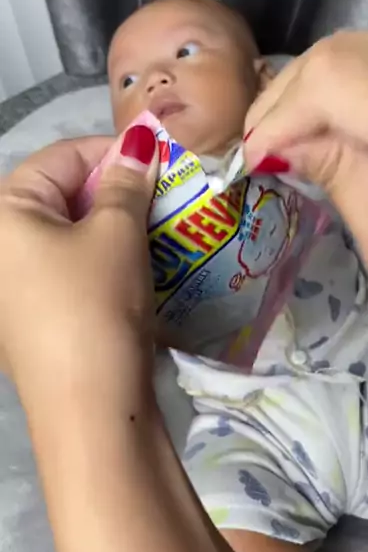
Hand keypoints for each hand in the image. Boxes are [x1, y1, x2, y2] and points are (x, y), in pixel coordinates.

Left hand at [0, 127, 157, 400]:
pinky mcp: (30, 320)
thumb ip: (127, 182)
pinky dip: (101, 265)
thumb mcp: (118, 235)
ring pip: (69, 237)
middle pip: (62, 197)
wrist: (88, 410)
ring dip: (115, 230)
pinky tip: (137, 274)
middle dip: (117, 194)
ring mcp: (10, 288)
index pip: (62, 157)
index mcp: (3, 212)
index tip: (164, 162)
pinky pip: (67, 273)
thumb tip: (140, 142)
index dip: (116, 152)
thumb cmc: (96, 306)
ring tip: (160, 235)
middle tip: (167, 200)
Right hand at [244, 31, 367, 324]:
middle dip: (288, 94)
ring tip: (288, 133)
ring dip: (313, 85)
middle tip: (263, 145)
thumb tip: (282, 143)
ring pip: (365, 46)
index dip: (280, 112)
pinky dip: (345, 84)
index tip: (254, 157)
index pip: (336, 82)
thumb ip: (340, 180)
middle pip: (345, 51)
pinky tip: (328, 121)